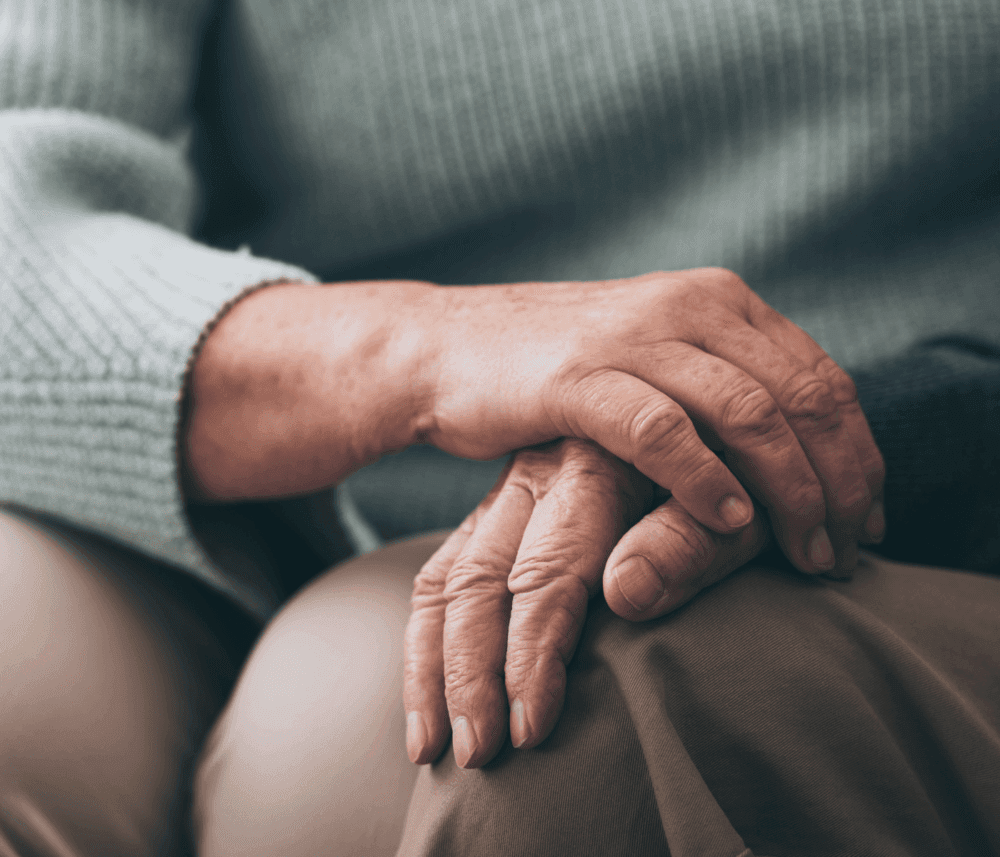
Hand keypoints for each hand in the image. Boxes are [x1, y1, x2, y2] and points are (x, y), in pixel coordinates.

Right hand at [403, 438, 769, 768]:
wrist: (718, 436)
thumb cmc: (739, 486)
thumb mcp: (735, 510)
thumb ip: (686, 544)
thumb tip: (623, 593)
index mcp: (593, 466)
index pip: (548, 576)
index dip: (533, 657)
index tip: (531, 730)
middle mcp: (536, 474)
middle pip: (480, 582)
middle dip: (470, 675)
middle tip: (478, 756)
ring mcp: (507, 492)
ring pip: (444, 581)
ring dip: (433, 667)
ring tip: (431, 746)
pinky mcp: (495, 514)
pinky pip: (439, 575)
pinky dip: (424, 638)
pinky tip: (424, 694)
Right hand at [418, 268, 884, 575]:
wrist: (445, 349)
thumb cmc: (555, 372)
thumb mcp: (652, 362)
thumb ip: (719, 385)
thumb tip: (797, 451)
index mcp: (715, 300)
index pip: (820, 376)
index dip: (857, 452)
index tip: (866, 516)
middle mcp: (687, 305)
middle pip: (801, 396)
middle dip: (838, 480)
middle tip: (845, 548)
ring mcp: (632, 338)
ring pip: (748, 413)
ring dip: (789, 490)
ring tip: (803, 551)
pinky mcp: (579, 377)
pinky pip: (664, 431)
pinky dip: (707, 480)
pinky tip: (730, 522)